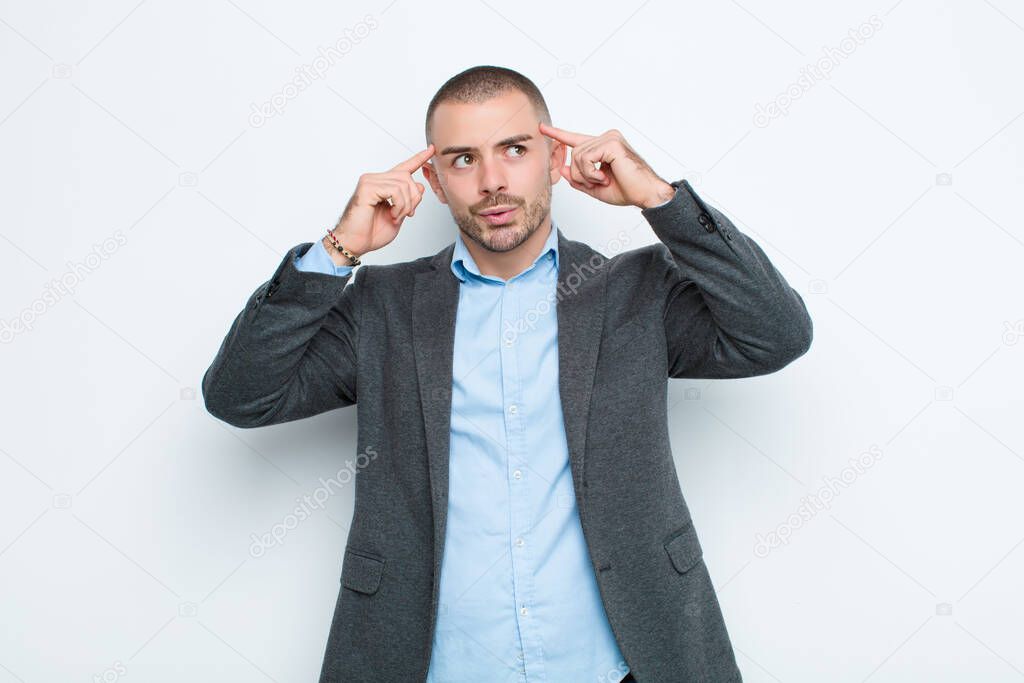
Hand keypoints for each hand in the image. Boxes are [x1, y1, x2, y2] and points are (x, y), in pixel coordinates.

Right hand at [332, 144, 434, 256]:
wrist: (355, 243)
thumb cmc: (372, 232)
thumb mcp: (399, 215)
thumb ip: (409, 201)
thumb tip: (420, 186)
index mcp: (383, 184)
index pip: (404, 167)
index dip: (419, 158)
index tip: (431, 149)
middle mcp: (376, 179)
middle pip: (407, 177)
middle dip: (413, 198)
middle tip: (407, 214)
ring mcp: (370, 181)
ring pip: (403, 184)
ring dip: (405, 205)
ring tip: (396, 216)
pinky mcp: (367, 187)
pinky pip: (394, 190)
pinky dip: (399, 205)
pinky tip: (391, 214)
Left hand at [539, 123, 674, 208]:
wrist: (646, 194)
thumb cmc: (627, 190)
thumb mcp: (595, 187)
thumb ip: (578, 179)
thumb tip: (562, 168)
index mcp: (603, 146)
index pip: (576, 138)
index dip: (558, 134)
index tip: (543, 127)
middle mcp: (606, 137)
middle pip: (574, 154)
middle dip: (579, 174)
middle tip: (597, 183)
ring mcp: (610, 138)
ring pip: (578, 157)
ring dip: (586, 175)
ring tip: (603, 180)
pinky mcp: (612, 142)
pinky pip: (586, 158)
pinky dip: (591, 173)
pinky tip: (604, 177)